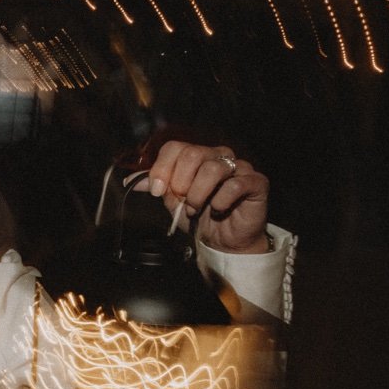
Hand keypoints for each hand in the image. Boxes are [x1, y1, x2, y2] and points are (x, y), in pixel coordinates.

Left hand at [146, 140, 268, 252]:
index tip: (156, 191)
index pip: (175, 147)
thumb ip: (157, 187)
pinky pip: (235, 184)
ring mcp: (239, 167)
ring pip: (213, 168)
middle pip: (192, 153)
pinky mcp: (256, 182)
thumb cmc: (200, 218)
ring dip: (198, 194)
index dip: (162, 168)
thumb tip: (133, 180)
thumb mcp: (172, 202)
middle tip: (181, 201)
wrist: (224, 241)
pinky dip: (221, 200)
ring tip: (195, 209)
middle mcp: (218, 156)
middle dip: (180, 182)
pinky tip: (218, 210)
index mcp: (197, 157)